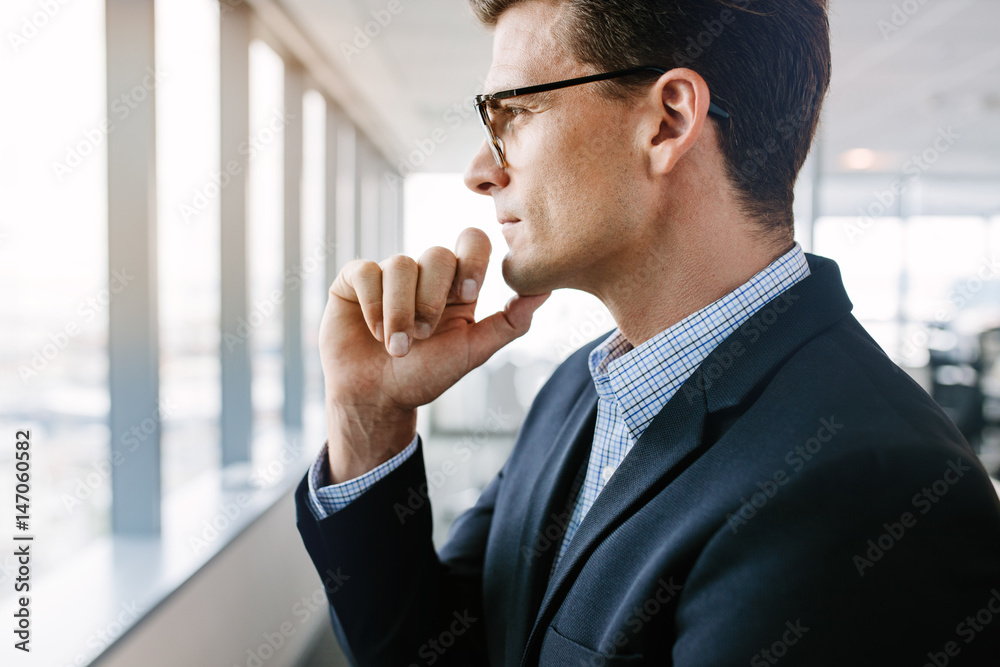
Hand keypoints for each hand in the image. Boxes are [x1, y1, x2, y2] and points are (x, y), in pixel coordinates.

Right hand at [319, 227, 549, 481]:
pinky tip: (373, 332)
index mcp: (457, 284)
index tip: (469, 294)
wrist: (376, 399)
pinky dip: (373, 306)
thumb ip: (510, 323)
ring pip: (400, 265)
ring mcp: (388, 273)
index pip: (473, 240)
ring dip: (400, 312)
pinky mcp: (354, 280)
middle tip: (424, 336)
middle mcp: (423, 274)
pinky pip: (366, 272)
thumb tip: (546, 290)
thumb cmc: (425, 377)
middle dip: (432, 301)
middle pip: (437, 254)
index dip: (473, 259)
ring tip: (397, 346)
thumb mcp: (473, 352)